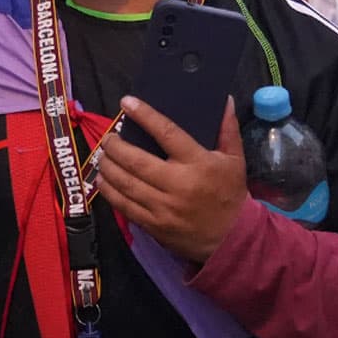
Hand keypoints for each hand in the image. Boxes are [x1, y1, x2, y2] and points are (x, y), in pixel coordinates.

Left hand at [96, 96, 249, 264]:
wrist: (231, 239)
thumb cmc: (230, 194)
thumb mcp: (235, 160)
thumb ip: (227, 129)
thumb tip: (224, 99)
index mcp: (198, 164)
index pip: (167, 133)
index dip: (145, 116)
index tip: (127, 102)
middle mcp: (178, 184)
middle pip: (137, 161)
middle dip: (116, 147)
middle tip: (108, 138)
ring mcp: (164, 207)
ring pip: (126, 184)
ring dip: (108, 168)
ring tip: (102, 156)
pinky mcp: (154, 225)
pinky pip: (126, 206)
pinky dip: (110, 192)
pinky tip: (102, 181)